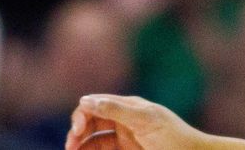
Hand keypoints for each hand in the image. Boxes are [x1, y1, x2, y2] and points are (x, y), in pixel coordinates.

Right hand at [64, 95, 206, 149]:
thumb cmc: (174, 138)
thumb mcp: (145, 121)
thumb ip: (117, 110)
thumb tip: (86, 100)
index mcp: (129, 107)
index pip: (95, 104)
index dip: (82, 115)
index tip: (78, 131)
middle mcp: (124, 120)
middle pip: (90, 122)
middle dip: (77, 132)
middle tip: (70, 146)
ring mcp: (124, 137)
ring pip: (93, 140)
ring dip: (80, 145)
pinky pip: (102, 149)